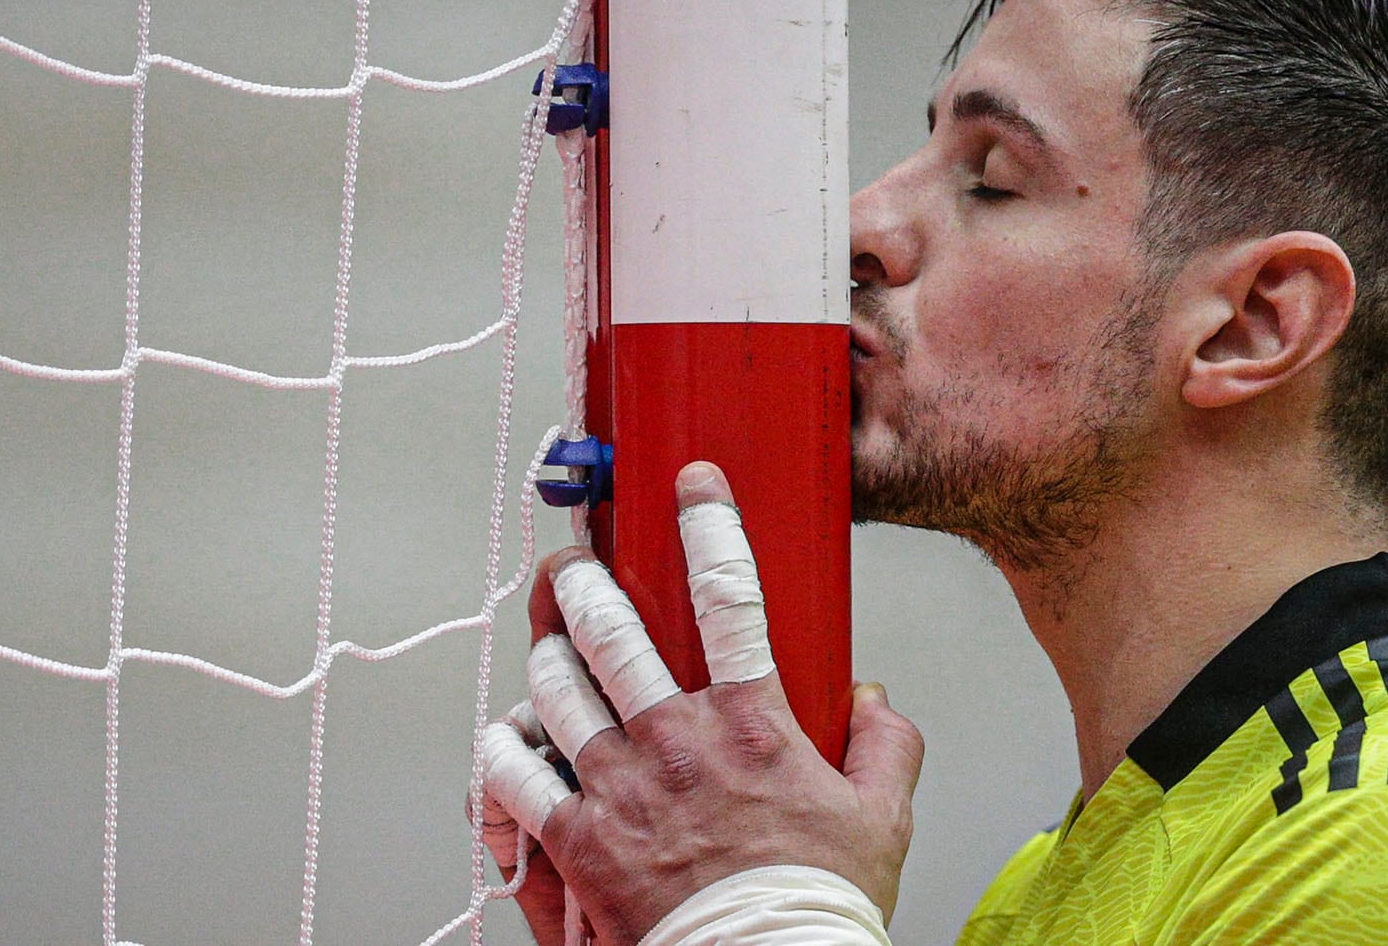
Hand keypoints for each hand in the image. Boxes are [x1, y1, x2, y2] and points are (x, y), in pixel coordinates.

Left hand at [481, 462, 924, 944]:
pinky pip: (515, 775)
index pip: (728, 596)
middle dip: (583, 581)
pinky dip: (503, 748)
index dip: (708, 525)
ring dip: (546, 654)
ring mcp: (619, 786)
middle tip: (573, 563)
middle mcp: (675, 740)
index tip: (693, 484)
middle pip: (612, 628)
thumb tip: (872, 700)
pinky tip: (507, 734)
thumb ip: (885, 746)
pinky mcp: (578, 838)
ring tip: (548, 640)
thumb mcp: (881, 818)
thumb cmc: (814, 907)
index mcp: (749, 723)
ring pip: (557, 688)